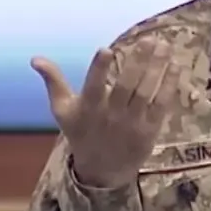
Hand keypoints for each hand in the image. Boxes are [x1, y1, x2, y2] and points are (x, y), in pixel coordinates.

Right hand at [30, 39, 181, 186]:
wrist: (102, 170)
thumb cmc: (81, 132)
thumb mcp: (63, 110)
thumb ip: (53, 82)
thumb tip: (35, 58)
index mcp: (88, 109)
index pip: (93, 87)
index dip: (99, 69)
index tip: (106, 49)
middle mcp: (111, 116)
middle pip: (126, 87)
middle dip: (138, 62)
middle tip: (149, 40)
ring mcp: (133, 123)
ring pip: (146, 93)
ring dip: (156, 68)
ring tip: (164, 46)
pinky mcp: (150, 130)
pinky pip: (161, 105)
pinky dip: (169, 85)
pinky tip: (175, 66)